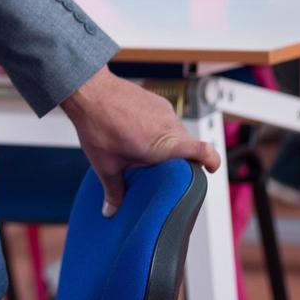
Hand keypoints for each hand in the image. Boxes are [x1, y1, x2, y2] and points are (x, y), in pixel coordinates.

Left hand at [62, 67, 220, 215]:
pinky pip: (165, 119)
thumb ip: (113, 190)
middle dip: (178, 159)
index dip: (212, 162)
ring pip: (176, 132)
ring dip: (166, 142)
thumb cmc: (98, 125)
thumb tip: (111, 210)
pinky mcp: (157, 101)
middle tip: (161, 168)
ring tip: (143, 150)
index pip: (204, 151)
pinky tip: (136, 132)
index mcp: (165, 144)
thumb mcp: (105, 165)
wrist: (88, 89)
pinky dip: (157, 128)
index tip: (209, 170)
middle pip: (188, 146)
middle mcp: (171, 126)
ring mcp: (165, 111)